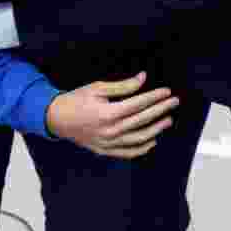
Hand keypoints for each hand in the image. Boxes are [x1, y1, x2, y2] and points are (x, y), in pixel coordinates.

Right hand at [46, 72, 178, 158]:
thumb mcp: (98, 88)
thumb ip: (123, 86)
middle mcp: (110, 131)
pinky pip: (128, 152)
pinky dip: (142, 148)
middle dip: (161, 110)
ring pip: (139, 139)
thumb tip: (143, 78)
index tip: (167, 91)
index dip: (155, 97)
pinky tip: (153, 141)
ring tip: (168, 120)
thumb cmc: (76, 100)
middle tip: (174, 102)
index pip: (139, 104)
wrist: (55, 119)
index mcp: (108, 113)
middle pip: (143, 120)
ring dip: (156, 129)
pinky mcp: (104, 150)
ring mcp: (107, 143)